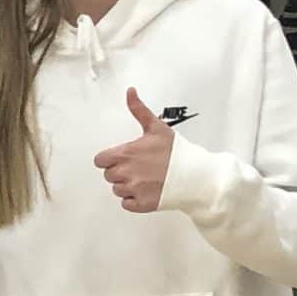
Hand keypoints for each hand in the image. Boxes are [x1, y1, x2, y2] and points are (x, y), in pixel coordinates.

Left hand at [93, 88, 175, 212]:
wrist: (196, 175)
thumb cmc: (177, 151)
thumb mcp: (156, 127)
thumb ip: (138, 110)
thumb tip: (130, 91)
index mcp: (126, 154)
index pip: (100, 161)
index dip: (110, 159)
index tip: (122, 158)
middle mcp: (126, 173)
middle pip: (109, 175)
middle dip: (120, 172)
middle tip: (138, 168)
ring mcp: (134, 190)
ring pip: (117, 190)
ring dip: (127, 186)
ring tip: (145, 179)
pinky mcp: (142, 204)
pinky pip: (127, 204)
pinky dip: (134, 200)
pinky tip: (147, 191)